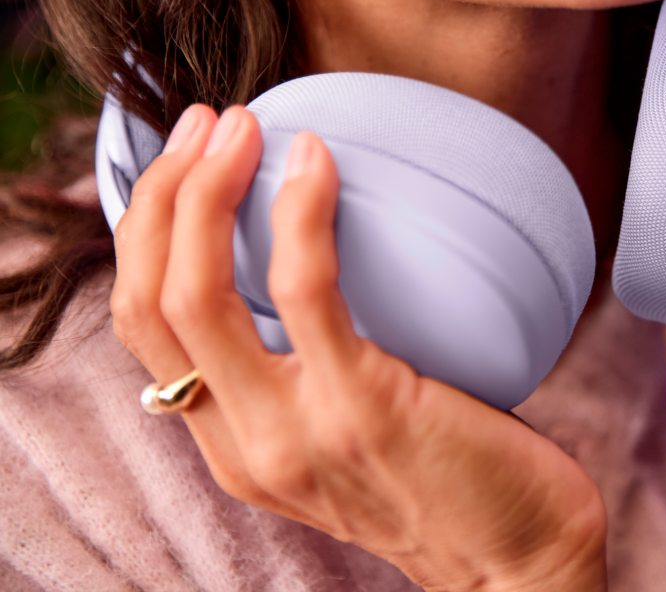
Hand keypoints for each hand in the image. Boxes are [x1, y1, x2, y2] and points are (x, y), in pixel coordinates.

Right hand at [110, 106, 606, 591]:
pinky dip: (300, 213)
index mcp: (236, 446)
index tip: (183, 162)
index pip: (146, 327)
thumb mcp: (349, 433)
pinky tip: (316, 161)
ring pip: (200, 292)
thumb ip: (309, 374)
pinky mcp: (361, 409)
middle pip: (153, 301)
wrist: (517, 560)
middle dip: (163, 194)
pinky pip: (306, 290)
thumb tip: (313, 271)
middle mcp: (246, 446)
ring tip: (241, 123)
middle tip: (205, 121)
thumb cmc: (451, 478)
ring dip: (208, 190)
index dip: (145, 231)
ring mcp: (297, 431)